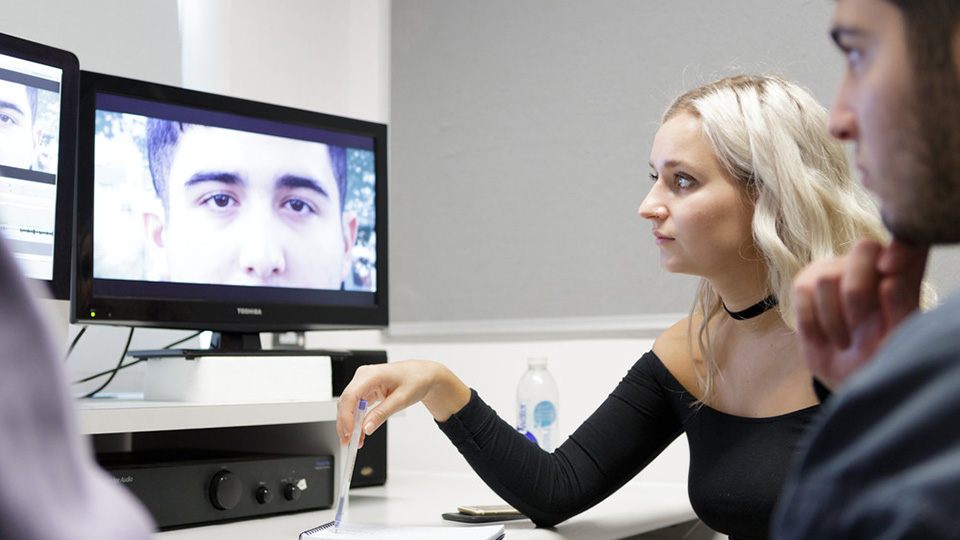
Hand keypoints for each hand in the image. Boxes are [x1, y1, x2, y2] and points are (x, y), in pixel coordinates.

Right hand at [336, 359, 470, 447]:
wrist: (422, 374)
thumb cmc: (415, 380)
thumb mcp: (401, 399)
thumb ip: (382, 413)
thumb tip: (366, 428)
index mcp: (371, 374)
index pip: (351, 396)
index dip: (346, 416)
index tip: (349, 432)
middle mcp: (363, 377)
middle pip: (346, 402)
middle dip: (344, 424)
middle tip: (348, 442)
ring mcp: (363, 383)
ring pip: (348, 406)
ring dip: (349, 424)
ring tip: (354, 441)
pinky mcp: (365, 391)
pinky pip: (356, 407)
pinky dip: (356, 421)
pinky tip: (359, 433)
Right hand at [792, 239, 927, 389]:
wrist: (843, 375)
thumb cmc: (878, 355)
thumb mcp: (897, 341)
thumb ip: (901, 310)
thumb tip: (890, 280)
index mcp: (904, 274)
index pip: (909, 242)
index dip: (900, 247)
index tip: (891, 269)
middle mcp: (871, 264)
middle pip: (864, 248)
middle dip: (857, 291)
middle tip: (858, 322)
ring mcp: (836, 270)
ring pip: (827, 278)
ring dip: (832, 320)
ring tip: (843, 342)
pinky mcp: (806, 283)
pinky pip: (802, 291)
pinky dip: (810, 322)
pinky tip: (821, 338)